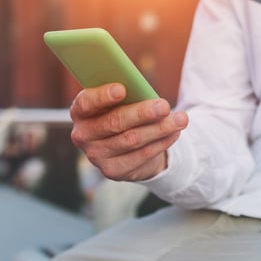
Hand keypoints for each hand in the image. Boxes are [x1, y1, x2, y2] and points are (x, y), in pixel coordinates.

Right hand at [69, 83, 188, 181]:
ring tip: (180, 119)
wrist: (127, 145)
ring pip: (132, 140)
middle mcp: (83, 135)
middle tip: (164, 106)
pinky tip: (174, 133)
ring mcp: (96, 156)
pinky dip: (161, 143)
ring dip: (159, 129)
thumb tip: (146, 94)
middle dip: (142, 113)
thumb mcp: (121, 101)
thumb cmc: (124, 111)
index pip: (86, 103)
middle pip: (114, 123)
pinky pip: (141, 155)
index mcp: (80, 112)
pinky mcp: (112, 171)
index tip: (122, 88)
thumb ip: (127, 96)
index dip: (102, 96)